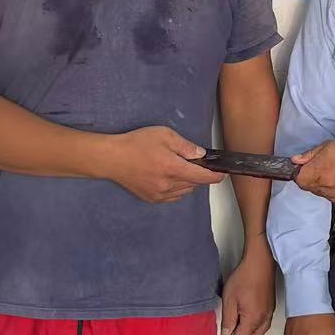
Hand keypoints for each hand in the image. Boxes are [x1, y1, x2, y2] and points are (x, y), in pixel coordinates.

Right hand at [102, 127, 224, 203]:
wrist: (112, 158)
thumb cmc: (135, 144)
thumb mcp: (164, 135)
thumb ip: (185, 146)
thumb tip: (200, 155)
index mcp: (173, 168)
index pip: (203, 177)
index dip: (216, 176)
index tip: (222, 174)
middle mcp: (168, 184)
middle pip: (194, 184)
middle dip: (198, 174)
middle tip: (192, 162)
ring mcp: (159, 194)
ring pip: (184, 191)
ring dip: (188, 182)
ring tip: (177, 168)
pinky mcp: (151, 198)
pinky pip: (173, 196)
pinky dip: (177, 189)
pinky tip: (170, 178)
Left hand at [219, 239, 274, 334]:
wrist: (260, 263)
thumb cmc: (246, 277)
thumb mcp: (229, 300)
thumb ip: (228, 320)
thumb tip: (226, 334)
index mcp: (253, 320)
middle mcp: (263, 320)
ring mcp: (269, 314)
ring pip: (258, 333)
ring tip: (236, 333)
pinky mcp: (271, 308)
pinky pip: (263, 325)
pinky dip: (254, 329)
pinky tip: (248, 324)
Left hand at [292, 140, 334, 205]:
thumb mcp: (327, 146)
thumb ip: (309, 155)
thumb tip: (295, 160)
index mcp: (318, 171)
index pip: (298, 178)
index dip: (299, 172)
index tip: (305, 167)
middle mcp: (324, 186)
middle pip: (306, 186)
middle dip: (309, 177)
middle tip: (320, 167)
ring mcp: (332, 195)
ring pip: (316, 191)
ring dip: (319, 184)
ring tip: (331, 172)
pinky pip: (327, 196)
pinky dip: (329, 189)